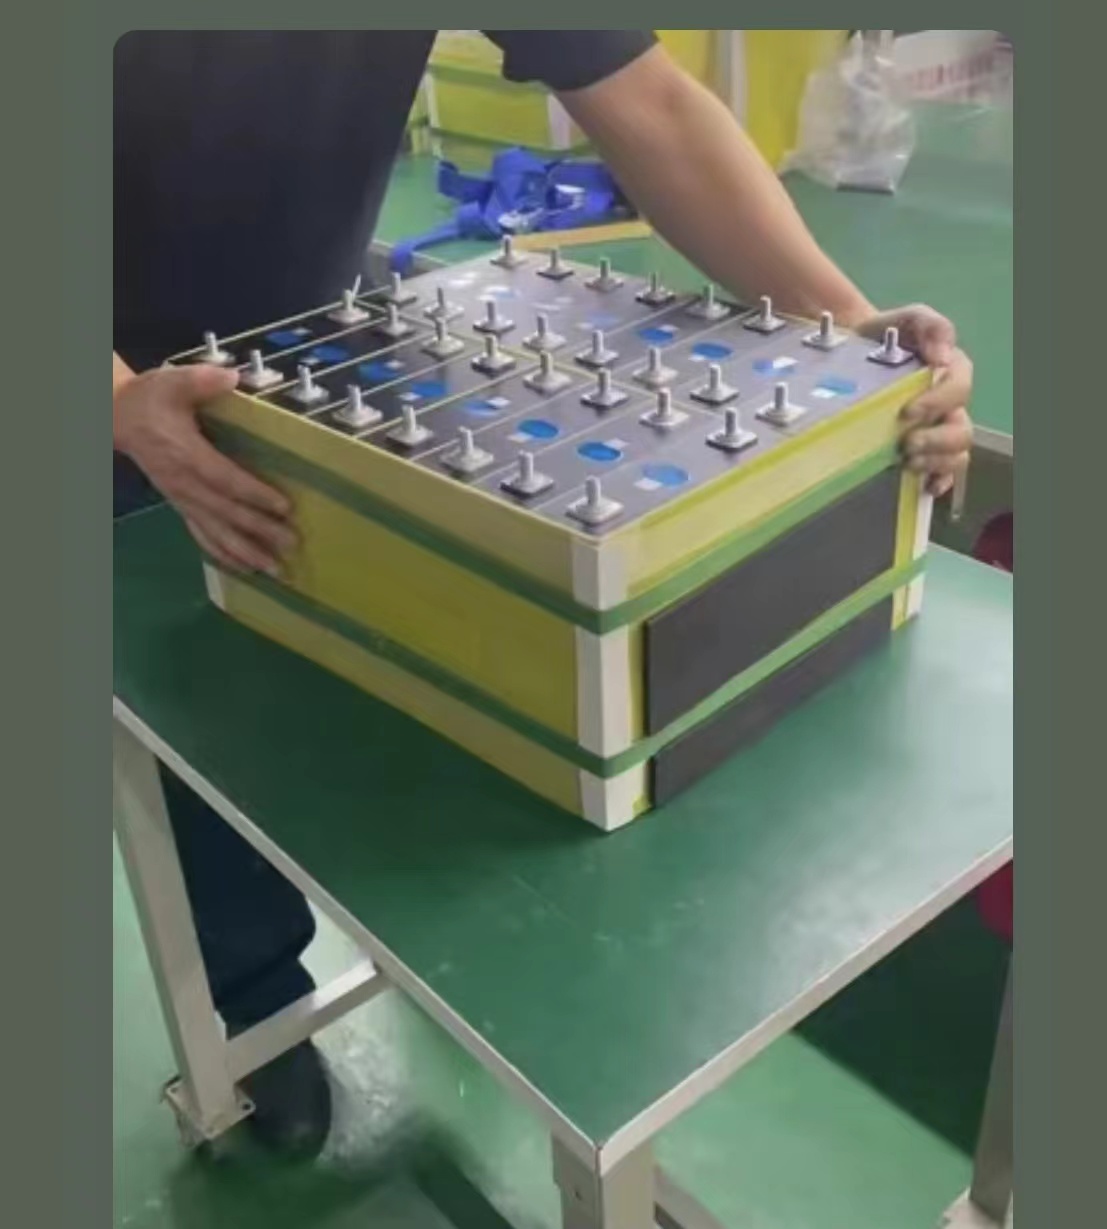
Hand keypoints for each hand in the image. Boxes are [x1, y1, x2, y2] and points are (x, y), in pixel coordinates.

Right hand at [114, 364, 294, 573]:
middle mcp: (183, 483)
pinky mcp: (181, 506)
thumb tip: (232, 377)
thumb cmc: (151, 398)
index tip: (283, 506)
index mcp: (185, 453)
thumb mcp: (173, 381)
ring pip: (215, 531)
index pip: (223, 478)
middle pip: (225, 511)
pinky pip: (202, 536)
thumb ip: (202, 380)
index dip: (252, 493)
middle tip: (291, 543)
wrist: (118, 418)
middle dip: (259, 530)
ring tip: (275, 568)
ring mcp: (181, 499)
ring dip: (245, 552)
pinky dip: (224, 555)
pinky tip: (246, 569)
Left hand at [858, 305, 973, 497]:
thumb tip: (943, 356)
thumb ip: (931, 326)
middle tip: (908, 444)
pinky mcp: (922, 448)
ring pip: (956, 453)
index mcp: (951, 373)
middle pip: (961, 430)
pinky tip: (927, 486)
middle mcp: (949, 404)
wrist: (852, 351)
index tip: (908, 411)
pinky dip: (940, 481)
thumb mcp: (908, 318)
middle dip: (937, 440)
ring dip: (937, 462)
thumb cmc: (884, 335)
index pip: (959, 389)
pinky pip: (944, 471)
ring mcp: (936, 429)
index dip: (938, 402)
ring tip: (909, 461)